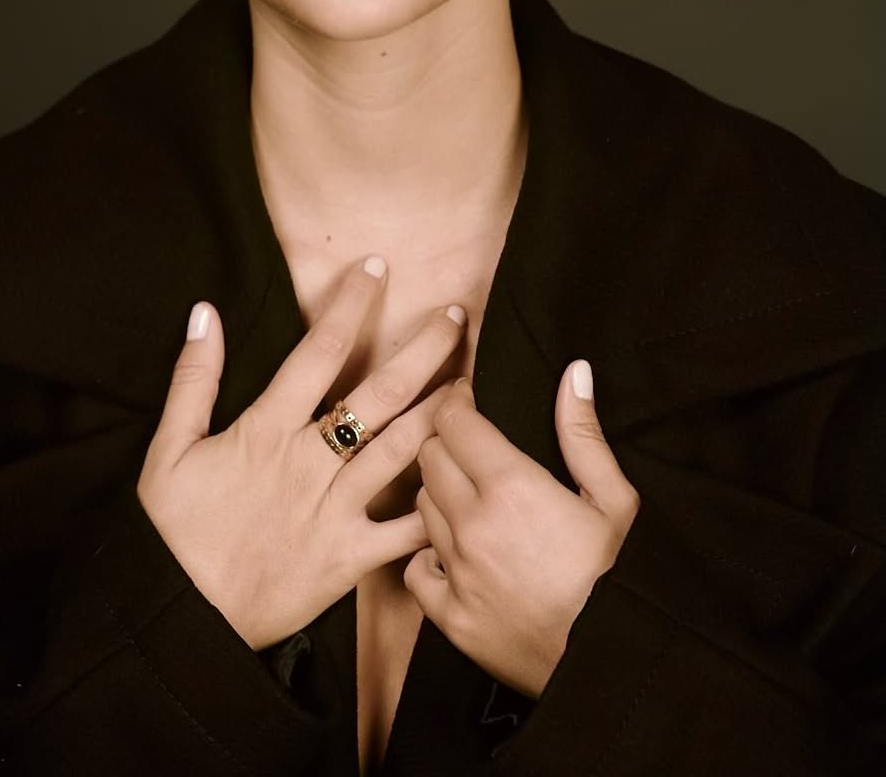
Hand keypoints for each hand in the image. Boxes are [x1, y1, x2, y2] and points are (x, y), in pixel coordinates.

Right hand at [137, 255, 466, 650]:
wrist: (181, 618)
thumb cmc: (172, 531)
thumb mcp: (168, 449)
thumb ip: (194, 378)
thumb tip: (206, 312)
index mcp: (267, 429)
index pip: (319, 351)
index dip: (350, 305)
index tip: (375, 269)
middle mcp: (310, 462)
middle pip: (378, 394)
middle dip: (422, 350)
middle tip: (457, 317)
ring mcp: (334, 510)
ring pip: (401, 451)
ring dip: (440, 414)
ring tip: (471, 384)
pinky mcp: (349, 557)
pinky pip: (402, 531)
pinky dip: (434, 508)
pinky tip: (463, 483)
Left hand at [404, 359, 639, 697]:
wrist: (614, 667)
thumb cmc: (622, 579)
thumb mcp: (616, 501)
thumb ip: (583, 432)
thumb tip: (572, 371)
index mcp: (512, 486)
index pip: (455, 421)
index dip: (457, 401)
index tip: (467, 397)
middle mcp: (473, 523)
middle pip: (429, 456)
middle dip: (445, 441)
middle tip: (470, 445)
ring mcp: (456, 571)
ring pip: (421, 506)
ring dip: (439, 493)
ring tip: (469, 496)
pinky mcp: (450, 616)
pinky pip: (415, 568)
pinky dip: (429, 554)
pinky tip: (455, 552)